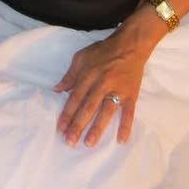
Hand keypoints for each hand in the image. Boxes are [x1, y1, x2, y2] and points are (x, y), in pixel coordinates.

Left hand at [52, 31, 149, 147]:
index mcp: (88, 75)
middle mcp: (102, 83)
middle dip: (78, 125)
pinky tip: (121, 140)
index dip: (67, 114)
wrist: (130, 45)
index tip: (60, 129)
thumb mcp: (81, 57)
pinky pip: (129, 112)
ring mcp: (118, 90)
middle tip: (70, 142)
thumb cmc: (103, 51)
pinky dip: (125, 125)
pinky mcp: (131, 94)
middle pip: (88, 107)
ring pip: (106, 111)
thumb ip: (70, 75)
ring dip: (97, 128)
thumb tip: (56, 90)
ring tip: (89, 143)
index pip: (75, 98)